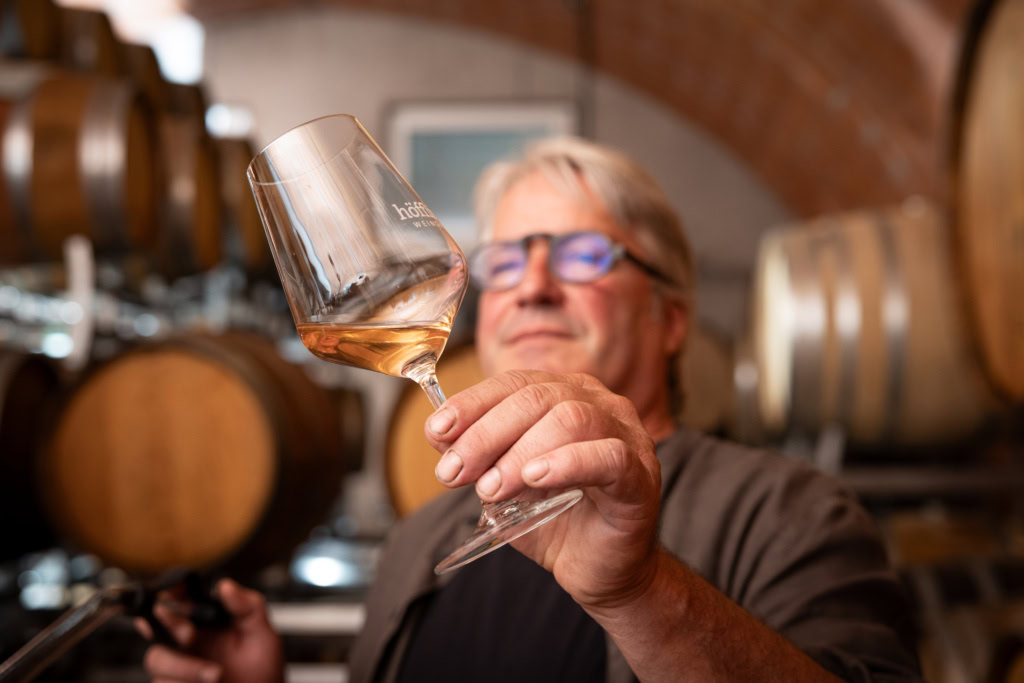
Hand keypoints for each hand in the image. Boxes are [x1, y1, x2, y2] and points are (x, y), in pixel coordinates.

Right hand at [135, 578, 283, 682]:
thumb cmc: (261, 670)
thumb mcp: (261, 634)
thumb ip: (247, 606)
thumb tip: (226, 585)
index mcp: (203, 622)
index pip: (176, 600)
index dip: (168, 593)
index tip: (172, 594)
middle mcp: (186, 642)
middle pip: (154, 627)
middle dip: (168, 628)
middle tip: (189, 634)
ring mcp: (178, 667)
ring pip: (157, 659)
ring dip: (185, 667)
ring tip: (216, 674)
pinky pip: (162, 682)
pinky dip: (184, 682)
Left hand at [425, 370, 662, 612]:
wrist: (599, 570)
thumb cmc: (557, 520)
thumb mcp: (505, 484)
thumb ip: (479, 458)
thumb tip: (439, 433)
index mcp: (566, 395)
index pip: (515, 383)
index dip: (472, 403)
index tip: (437, 431)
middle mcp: (599, 404)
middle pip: (537, 398)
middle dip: (486, 434)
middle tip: (454, 472)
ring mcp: (627, 436)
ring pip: (570, 419)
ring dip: (519, 452)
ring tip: (490, 488)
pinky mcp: (641, 476)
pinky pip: (608, 457)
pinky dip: (566, 462)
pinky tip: (535, 477)